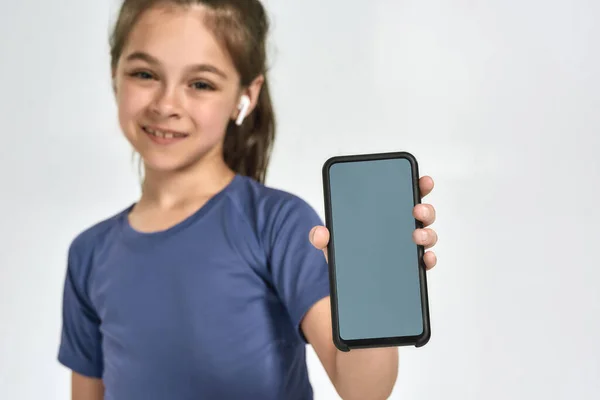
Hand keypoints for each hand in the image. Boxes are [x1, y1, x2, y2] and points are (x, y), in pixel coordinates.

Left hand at [310, 175, 437, 270]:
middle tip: (417, 209)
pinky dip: (428, 260)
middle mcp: (402, 228)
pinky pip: (425, 262)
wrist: (348, 286)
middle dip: (425, 209)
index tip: (423, 181)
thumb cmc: (345, 256)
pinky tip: (424, 259)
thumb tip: (319, 233)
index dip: (417, 185)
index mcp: (385, 215)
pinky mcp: (411, 268)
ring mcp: (408, 248)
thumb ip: (321, 236)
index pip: (405, 195)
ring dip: (427, 234)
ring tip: (416, 236)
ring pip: (427, 236)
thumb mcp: (331, 243)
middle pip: (422, 214)